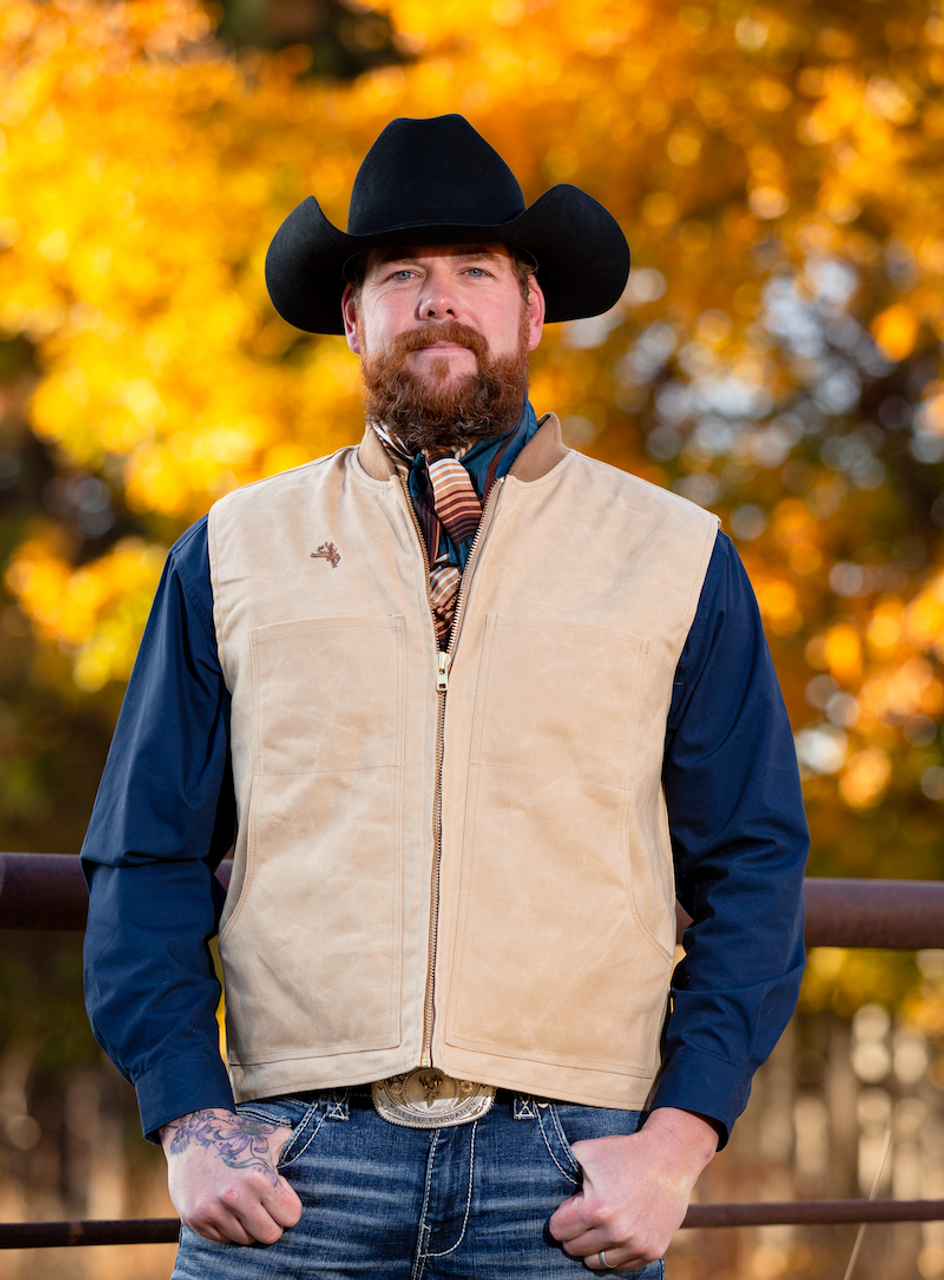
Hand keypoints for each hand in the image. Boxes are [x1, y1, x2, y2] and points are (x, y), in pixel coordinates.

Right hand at [160, 1108, 302, 1244]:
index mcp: (259, 1177)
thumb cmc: (238, 1136)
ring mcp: (212, 1210)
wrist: (192, 1131)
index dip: (288, 1208)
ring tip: (243, 1204)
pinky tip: (225, 1207)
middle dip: (271, 1222)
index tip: (280, 1198)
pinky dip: (227, 1228)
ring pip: (245, 1239)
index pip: (290, 1216)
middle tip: (264, 1208)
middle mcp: (235, 1197)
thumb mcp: (270, 1136)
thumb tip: (320, 1156)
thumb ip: (293, 1149)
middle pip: (270, 1235)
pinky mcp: (195, 1218)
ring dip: (248, 1226)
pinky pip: (222, 1239)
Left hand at [548, 1108, 717, 1270]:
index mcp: (595, 1208)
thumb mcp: (586, 1150)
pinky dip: (614, 1253)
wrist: (669, 1158)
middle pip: (574, 1249)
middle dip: (574, 1233)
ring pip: (596, 1262)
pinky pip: (621, 1266)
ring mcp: (635, 1245)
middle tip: (584, 1215)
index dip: (560, 1217)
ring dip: (592, 1247)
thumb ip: (561, 1167)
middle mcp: (616, 1232)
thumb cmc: (624, 1152)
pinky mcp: (652, 1251)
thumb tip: (539, 1183)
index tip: (570, 1206)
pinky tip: (616, 1233)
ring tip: (598, 1226)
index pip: (558, 1231)